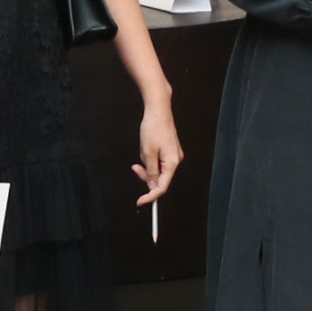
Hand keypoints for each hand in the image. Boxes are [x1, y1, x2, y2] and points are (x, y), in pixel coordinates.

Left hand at [131, 88, 181, 206]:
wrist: (158, 109)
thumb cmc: (153, 128)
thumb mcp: (148, 152)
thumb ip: (150, 171)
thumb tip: (152, 185)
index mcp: (172, 163)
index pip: (162, 186)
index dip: (150, 196)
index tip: (140, 201)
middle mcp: (175, 160)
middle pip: (160, 178)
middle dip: (147, 175)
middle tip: (136, 168)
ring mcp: (173, 154)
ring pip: (158, 169)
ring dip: (147, 165)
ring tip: (143, 149)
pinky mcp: (169, 149)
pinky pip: (159, 160)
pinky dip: (150, 159)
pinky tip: (146, 147)